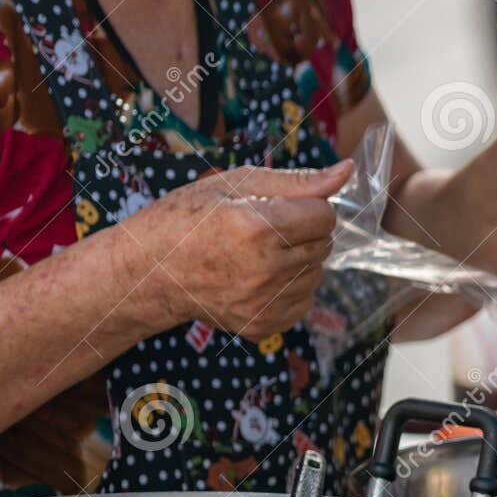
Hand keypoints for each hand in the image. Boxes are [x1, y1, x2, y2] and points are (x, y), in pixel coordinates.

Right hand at [117, 162, 350, 339]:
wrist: (150, 272)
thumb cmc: (187, 218)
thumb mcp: (234, 184)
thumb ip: (296, 181)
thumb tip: (346, 171)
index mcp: (256, 228)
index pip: (325, 216)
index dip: (308, 206)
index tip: (281, 207)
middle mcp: (264, 270)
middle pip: (323, 245)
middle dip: (303, 231)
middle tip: (264, 228)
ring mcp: (263, 303)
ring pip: (317, 274)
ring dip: (299, 260)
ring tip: (258, 253)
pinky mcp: (262, 325)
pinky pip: (304, 302)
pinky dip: (291, 288)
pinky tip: (258, 277)